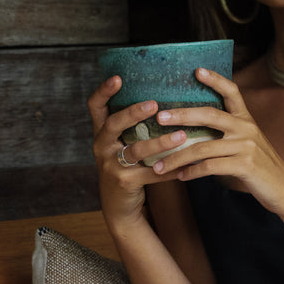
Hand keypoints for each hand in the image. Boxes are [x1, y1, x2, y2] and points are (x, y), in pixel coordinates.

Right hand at [87, 76, 167, 228]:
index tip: (117, 77)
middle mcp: (102, 146)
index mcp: (101, 133)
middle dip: (133, 113)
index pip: (95, 106)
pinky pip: (151, 174)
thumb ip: (134, 126)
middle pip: (114, 124)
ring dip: (160, 143)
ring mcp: (111, 165)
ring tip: (181, 136)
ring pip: (136, 150)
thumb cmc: (127, 166)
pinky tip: (188, 164)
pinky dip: (171, 169)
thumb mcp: (123, 144)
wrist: (119, 205)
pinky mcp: (124, 182)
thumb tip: (165, 97)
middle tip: (155, 104)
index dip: (103, 91)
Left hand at [149, 68, 283, 216]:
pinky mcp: (245, 165)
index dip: (215, 80)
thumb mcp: (247, 144)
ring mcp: (246, 146)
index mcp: (246, 120)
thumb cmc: (261, 168)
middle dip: (181, 115)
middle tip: (160, 117)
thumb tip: (193, 133)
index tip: (197, 70)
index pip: (232, 92)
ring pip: (202, 147)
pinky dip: (192, 172)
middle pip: (209, 114)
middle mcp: (246, 128)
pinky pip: (210, 166)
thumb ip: (228, 135)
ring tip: (158, 165)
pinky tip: (180, 176)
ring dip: (177, 157)